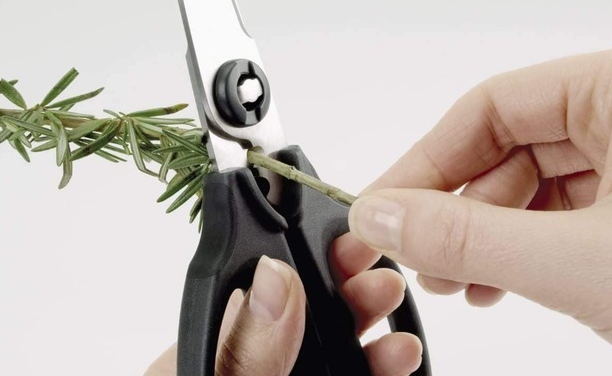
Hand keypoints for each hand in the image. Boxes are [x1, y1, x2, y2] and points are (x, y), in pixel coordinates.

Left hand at [146, 235, 422, 374]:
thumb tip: (273, 278)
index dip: (307, 262)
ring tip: (400, 334)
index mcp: (212, 347)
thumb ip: (244, 353)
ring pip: (333, 356)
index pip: (262, 288)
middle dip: (350, 296)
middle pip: (305, 318)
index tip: (346, 247)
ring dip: (372, 340)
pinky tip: (399, 366)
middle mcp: (247, 367)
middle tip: (383, 281)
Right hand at [348, 48, 611, 366]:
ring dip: (480, 237)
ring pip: (527, 187)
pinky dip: (517, 252)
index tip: (382, 208)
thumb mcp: (583, 260)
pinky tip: (493, 284)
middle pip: (504, 149)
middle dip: (454, 211)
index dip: (426, 161)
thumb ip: (469, 237)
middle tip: (413, 255)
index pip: (489, 108)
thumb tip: (381, 217)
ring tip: (454, 281)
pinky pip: (556, 217)